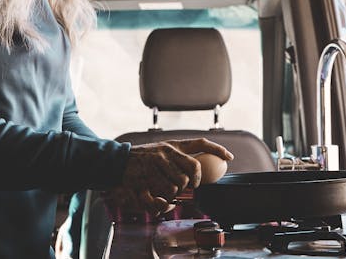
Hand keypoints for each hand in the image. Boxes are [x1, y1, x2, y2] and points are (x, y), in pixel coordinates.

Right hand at [107, 138, 233, 215]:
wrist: (116, 161)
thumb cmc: (141, 158)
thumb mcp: (160, 150)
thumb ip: (177, 157)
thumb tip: (198, 171)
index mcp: (172, 145)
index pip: (200, 143)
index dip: (217, 149)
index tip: (229, 157)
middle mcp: (166, 153)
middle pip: (193, 170)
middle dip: (193, 182)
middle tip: (188, 186)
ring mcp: (156, 165)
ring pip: (179, 185)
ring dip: (175, 193)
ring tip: (167, 191)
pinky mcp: (146, 179)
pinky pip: (164, 196)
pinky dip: (165, 203)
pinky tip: (162, 201)